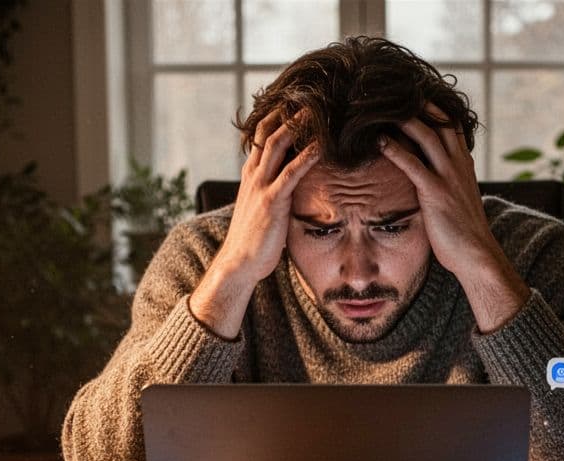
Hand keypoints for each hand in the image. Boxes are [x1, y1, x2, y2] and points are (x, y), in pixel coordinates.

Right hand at [189, 111, 319, 338]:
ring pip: (277, 144)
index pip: (261, 133)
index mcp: (250, 173)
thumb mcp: (261, 206)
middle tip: (310, 94)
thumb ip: (274, 190)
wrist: (239, 262)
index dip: (277, 115)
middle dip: (288, 111)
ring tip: (318, 109)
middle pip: (267, 130)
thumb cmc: (254, 238)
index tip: (297, 101)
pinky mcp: (272, 200)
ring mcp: (261, 186)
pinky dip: (308, 155)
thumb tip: (293, 183)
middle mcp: (253, 174)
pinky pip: (291, 172)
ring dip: (297, 124)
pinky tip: (323, 145)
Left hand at [378, 106, 528, 332]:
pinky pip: (413, 164)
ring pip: (426, 135)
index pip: (451, 124)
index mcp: (464, 164)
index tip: (413, 94)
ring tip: (381, 106)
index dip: (433, 106)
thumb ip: (446, 181)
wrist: (476, 255)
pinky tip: (378, 140)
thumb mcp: (458, 199)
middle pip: (439, 121)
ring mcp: (448, 177)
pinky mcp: (436, 192)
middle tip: (392, 90)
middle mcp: (458, 164)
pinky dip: (395, 149)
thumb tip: (428, 175)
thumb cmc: (463, 233)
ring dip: (403, 118)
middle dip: (417, 103)